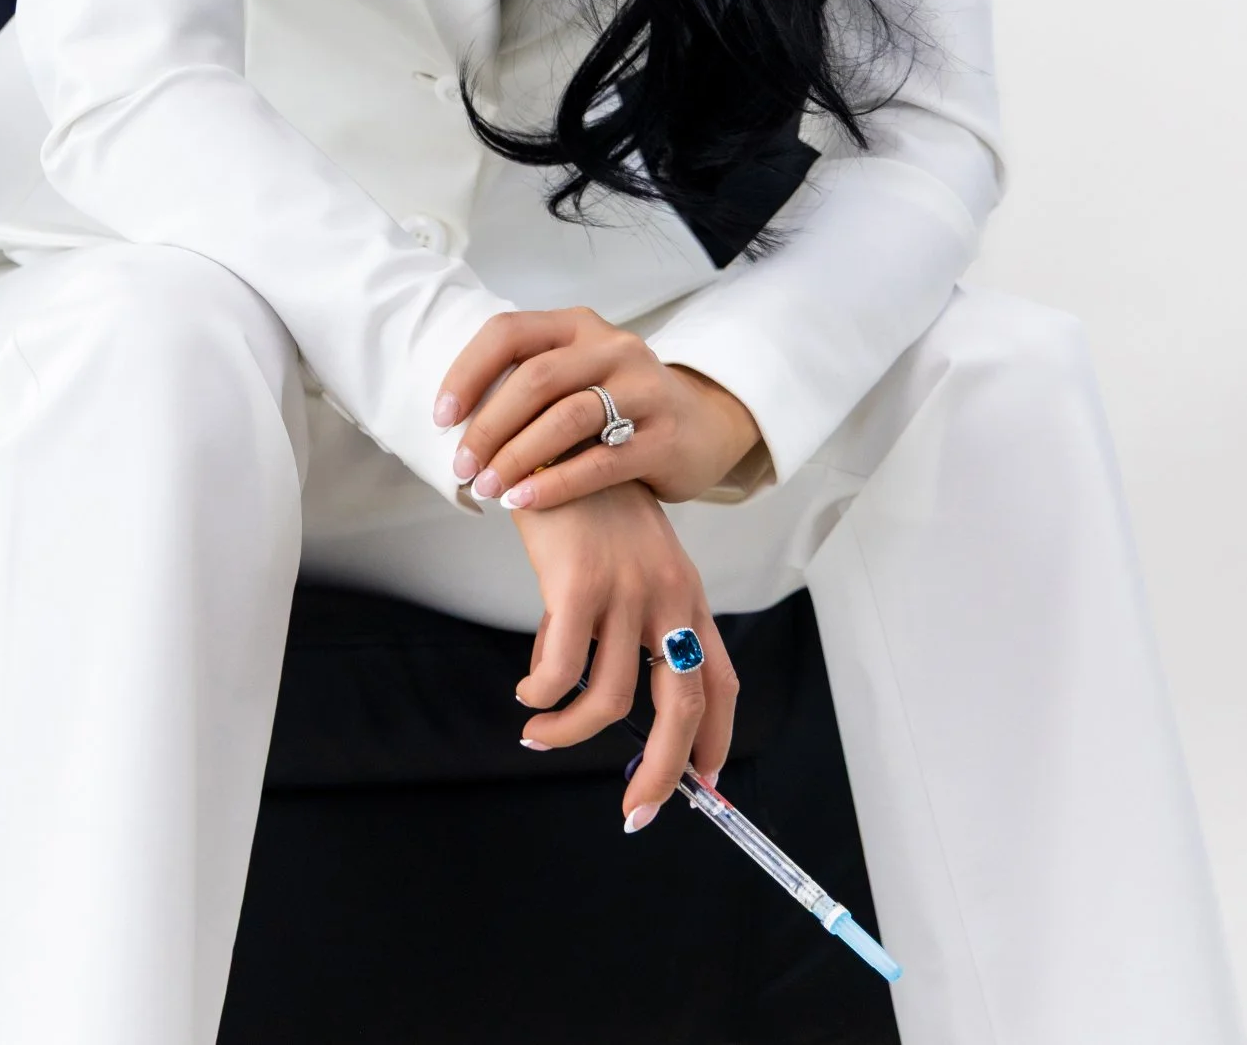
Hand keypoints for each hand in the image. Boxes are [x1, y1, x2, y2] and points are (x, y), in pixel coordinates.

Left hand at [434, 305, 761, 509]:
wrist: (703, 424)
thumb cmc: (619, 404)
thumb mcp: (579, 374)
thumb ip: (532, 381)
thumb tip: (455, 419)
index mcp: (579, 325)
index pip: (509, 332)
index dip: (468, 372)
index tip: (441, 416)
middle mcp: (613, 347)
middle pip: (536, 379)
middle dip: (488, 425)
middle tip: (461, 466)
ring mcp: (644, 389)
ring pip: (566, 418)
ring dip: (517, 457)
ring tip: (487, 488)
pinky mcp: (664, 437)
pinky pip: (600, 462)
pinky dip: (555, 484)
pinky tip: (525, 500)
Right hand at [510, 482, 738, 826]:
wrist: (558, 435)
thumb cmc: (590, 500)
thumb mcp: (628, 558)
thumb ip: (625, 616)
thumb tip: (585, 686)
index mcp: (688, 593)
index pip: (720, 679)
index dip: (715, 739)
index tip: (704, 784)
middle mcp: (669, 595)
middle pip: (682, 706)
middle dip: (662, 772)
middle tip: (635, 812)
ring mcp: (627, 589)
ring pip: (609, 700)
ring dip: (570, 733)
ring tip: (539, 733)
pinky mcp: (578, 583)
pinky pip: (559, 669)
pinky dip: (541, 697)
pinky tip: (526, 694)